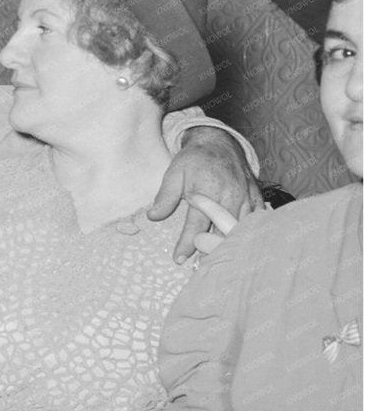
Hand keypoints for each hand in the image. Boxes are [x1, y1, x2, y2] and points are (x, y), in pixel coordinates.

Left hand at [148, 127, 262, 262]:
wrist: (219, 141)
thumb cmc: (194, 159)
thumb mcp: (174, 173)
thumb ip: (165, 196)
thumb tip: (153, 217)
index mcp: (208, 190)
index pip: (196, 224)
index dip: (187, 243)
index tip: (179, 260)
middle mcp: (230, 195)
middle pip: (223, 232)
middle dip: (213, 251)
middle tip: (201, 268)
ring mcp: (247, 197)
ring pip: (242, 229)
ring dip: (232, 246)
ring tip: (221, 262)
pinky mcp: (257, 198)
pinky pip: (258, 221)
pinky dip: (251, 235)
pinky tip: (245, 247)